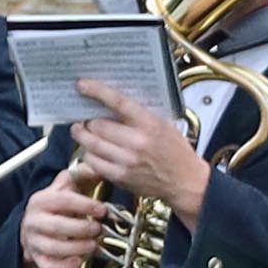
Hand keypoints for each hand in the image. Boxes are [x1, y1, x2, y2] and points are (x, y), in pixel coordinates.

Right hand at [19, 172, 110, 267]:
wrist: (33, 228)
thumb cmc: (53, 208)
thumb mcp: (64, 187)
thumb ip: (81, 175)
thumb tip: (98, 165)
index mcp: (41, 200)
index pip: (63, 201)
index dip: (85, 205)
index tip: (101, 209)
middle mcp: (34, 221)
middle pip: (57, 226)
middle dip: (82, 229)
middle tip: (98, 229)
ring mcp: (33, 241)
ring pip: (54, 248)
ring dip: (77, 248)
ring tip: (93, 244)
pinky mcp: (36, 258)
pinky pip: (49, 266)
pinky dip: (65, 267)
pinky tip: (78, 261)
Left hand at [70, 80, 210, 219]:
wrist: (186, 182)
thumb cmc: (175, 151)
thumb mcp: (164, 124)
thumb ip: (139, 114)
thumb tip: (110, 102)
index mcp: (150, 124)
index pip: (119, 102)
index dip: (97, 91)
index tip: (82, 85)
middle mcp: (137, 142)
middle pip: (98, 125)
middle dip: (88, 120)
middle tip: (85, 118)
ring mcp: (127, 161)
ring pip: (91, 144)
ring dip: (82, 136)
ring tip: (81, 131)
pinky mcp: (121, 177)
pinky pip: (93, 162)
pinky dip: (89, 154)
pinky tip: (92, 151)